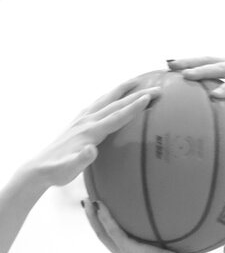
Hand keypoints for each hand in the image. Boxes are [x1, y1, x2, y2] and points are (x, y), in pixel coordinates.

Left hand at [30, 79, 161, 187]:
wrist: (41, 168)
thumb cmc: (59, 171)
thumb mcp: (70, 169)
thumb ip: (82, 159)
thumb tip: (91, 150)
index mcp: (89, 132)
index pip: (116, 117)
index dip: (133, 107)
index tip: (149, 97)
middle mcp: (86, 121)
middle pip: (115, 104)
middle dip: (136, 95)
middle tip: (156, 89)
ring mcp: (81, 120)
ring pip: (106, 100)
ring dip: (122, 90)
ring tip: (136, 81)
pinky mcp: (78, 122)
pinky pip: (98, 104)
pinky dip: (109, 97)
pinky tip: (112, 96)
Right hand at [82, 199, 197, 252]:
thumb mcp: (179, 251)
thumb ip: (178, 237)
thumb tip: (189, 223)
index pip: (116, 241)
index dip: (108, 227)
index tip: (103, 212)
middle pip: (103, 236)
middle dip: (94, 219)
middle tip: (88, 201)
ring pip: (102, 233)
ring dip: (93, 216)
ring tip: (86, 199)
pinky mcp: (129, 251)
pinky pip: (113, 230)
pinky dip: (104, 217)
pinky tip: (99, 203)